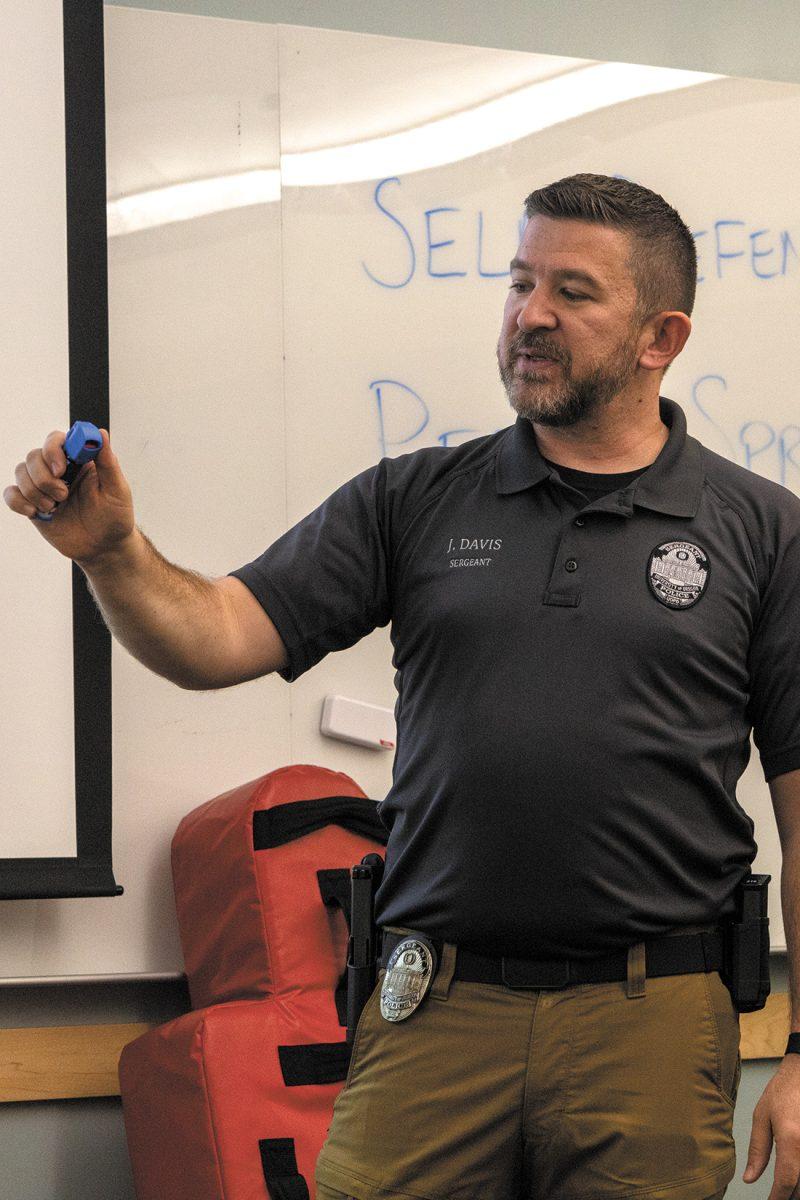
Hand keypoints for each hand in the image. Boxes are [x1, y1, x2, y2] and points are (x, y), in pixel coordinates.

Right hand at [4, 427, 134, 564]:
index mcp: (79, 461)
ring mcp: (44, 487)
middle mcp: (59, 470)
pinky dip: (18, 502)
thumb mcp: (117, 490)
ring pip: (21, 472)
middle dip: (45, 478)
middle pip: (34, 455)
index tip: (61, 469)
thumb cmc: (115, 517)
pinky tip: (35, 513)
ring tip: (55, 508)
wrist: (103, 547)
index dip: (53, 450)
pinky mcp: (33, 504)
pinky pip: (11, 493)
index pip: (57, 440)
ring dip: (35, 492)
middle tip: (63, 496)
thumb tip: (100, 433)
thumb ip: (108, 462)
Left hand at [743, 1054, 799, 1196]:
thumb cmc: (783, 1091)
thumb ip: (757, 1150)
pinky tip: (796, 1174)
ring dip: (798, 1187)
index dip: (778, 1197)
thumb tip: (749, 1177)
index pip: (786, 1181)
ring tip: (786, 1188)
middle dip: (789, 1195)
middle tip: (777, 1195)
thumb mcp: (762, 1117)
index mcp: (791, 1138)